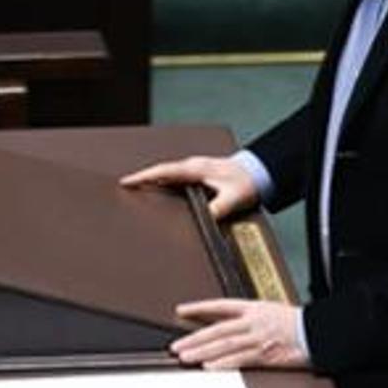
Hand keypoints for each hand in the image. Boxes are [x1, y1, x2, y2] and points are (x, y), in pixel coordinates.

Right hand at [118, 155, 258, 218]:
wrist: (260, 173)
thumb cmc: (248, 182)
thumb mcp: (234, 198)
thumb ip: (218, 210)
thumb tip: (205, 221)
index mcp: (196, 169)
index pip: (163, 171)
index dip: (143, 177)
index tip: (126, 182)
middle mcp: (194, 166)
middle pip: (161, 171)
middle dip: (143, 178)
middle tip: (126, 186)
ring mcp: (196, 169)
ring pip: (168, 173)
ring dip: (153, 180)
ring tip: (139, 189)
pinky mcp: (200, 174)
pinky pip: (176, 177)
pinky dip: (165, 182)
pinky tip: (163, 191)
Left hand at [171, 299, 309, 369]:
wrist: (321, 331)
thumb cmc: (302, 324)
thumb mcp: (273, 311)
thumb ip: (252, 317)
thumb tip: (235, 322)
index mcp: (254, 308)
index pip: (220, 305)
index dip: (200, 307)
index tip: (181, 310)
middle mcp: (253, 322)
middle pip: (217, 329)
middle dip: (194, 338)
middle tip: (176, 345)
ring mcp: (258, 338)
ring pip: (225, 345)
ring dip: (203, 351)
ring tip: (186, 357)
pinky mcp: (266, 354)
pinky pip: (241, 359)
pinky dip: (224, 363)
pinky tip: (211, 367)